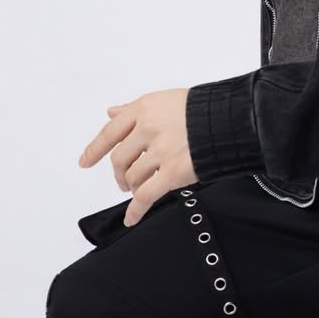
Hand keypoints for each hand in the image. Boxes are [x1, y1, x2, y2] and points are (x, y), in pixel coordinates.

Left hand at [78, 88, 196, 226]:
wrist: (233, 120)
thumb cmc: (204, 109)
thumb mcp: (166, 100)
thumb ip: (136, 108)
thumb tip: (112, 112)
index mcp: (144, 109)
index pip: (110, 132)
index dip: (94, 150)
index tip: (85, 162)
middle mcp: (148, 129)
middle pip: (119, 159)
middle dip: (119, 174)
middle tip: (124, 181)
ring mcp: (160, 152)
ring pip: (133, 177)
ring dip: (133, 187)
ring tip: (140, 189)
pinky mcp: (173, 173)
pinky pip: (146, 196)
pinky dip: (135, 210)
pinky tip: (132, 218)